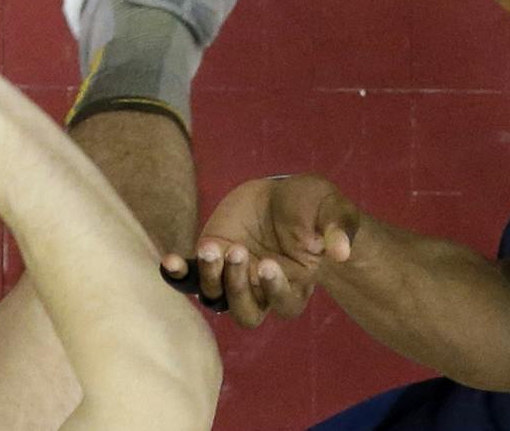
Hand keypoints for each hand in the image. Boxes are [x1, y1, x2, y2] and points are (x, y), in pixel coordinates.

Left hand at [179, 175, 361, 328]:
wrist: (286, 197)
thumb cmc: (316, 208)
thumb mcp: (334, 211)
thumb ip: (339, 229)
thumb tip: (341, 251)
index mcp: (296, 285)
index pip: (284, 303)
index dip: (274, 289)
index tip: (269, 264)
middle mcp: (261, 289)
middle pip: (246, 312)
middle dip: (238, 287)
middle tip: (239, 251)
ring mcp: (233, 274)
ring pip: (217, 297)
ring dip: (211, 276)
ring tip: (213, 246)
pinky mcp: (212, 254)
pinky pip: (190, 275)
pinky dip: (178, 273)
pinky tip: (169, 262)